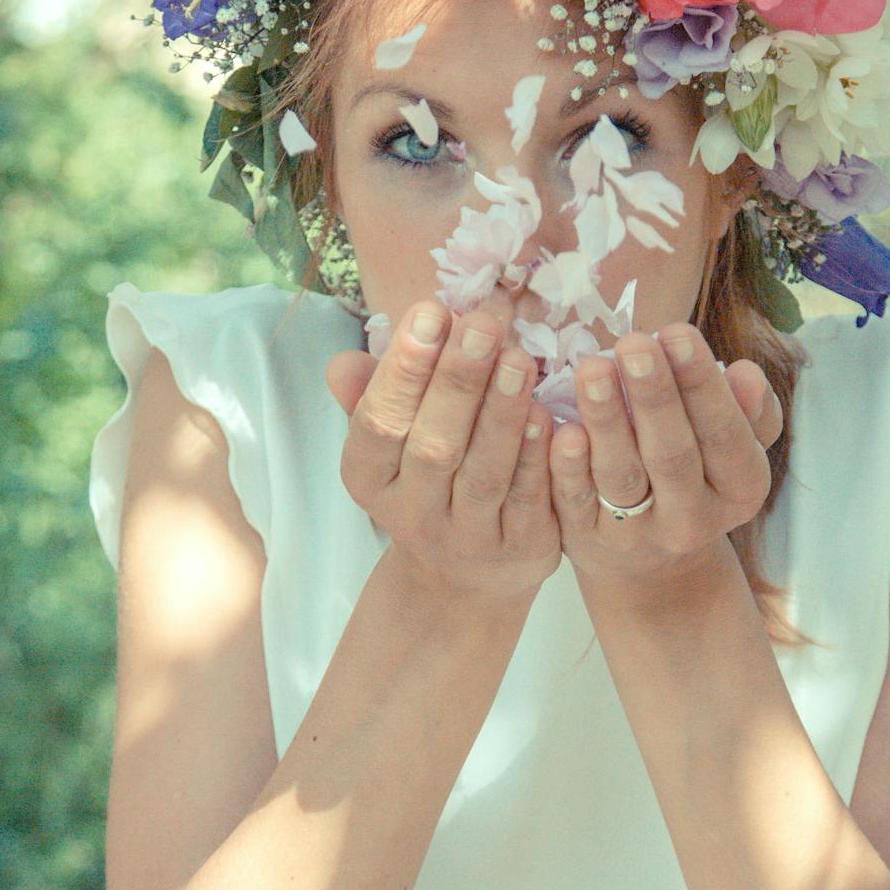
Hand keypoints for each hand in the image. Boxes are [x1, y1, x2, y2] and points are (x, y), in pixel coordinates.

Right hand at [325, 300, 560, 601]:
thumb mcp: (388, 445)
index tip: (430, 312)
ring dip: (501, 414)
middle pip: (433, 447)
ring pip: (484, 473)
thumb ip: (372, 396)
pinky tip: (547, 415)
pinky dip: (536, 457)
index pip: (379, 423)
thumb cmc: (425, 479)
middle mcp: (413, 514)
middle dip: (457, 381)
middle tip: (482, 323)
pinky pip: (528, 500)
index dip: (403, 370)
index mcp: (370, 479)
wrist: (462, 578)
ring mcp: (468, 538)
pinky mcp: (521, 550)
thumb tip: (342, 362)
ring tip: (519, 358)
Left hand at [548, 324, 783, 591]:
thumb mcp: (735, 448)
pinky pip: (574, 501)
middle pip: (673, 455)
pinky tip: (559, 427)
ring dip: (606, 420)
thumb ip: (749, 410)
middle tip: (634, 343)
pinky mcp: (587, 539)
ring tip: (592, 367)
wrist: (652, 563)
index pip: (725, 435)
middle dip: (654, 397)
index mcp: (740, 488)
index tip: (677, 332)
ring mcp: (638, 534)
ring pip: (620, 475)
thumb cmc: (697, 474)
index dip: (702, 385)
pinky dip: (566, 466)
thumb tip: (745, 374)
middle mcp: (692, 518)